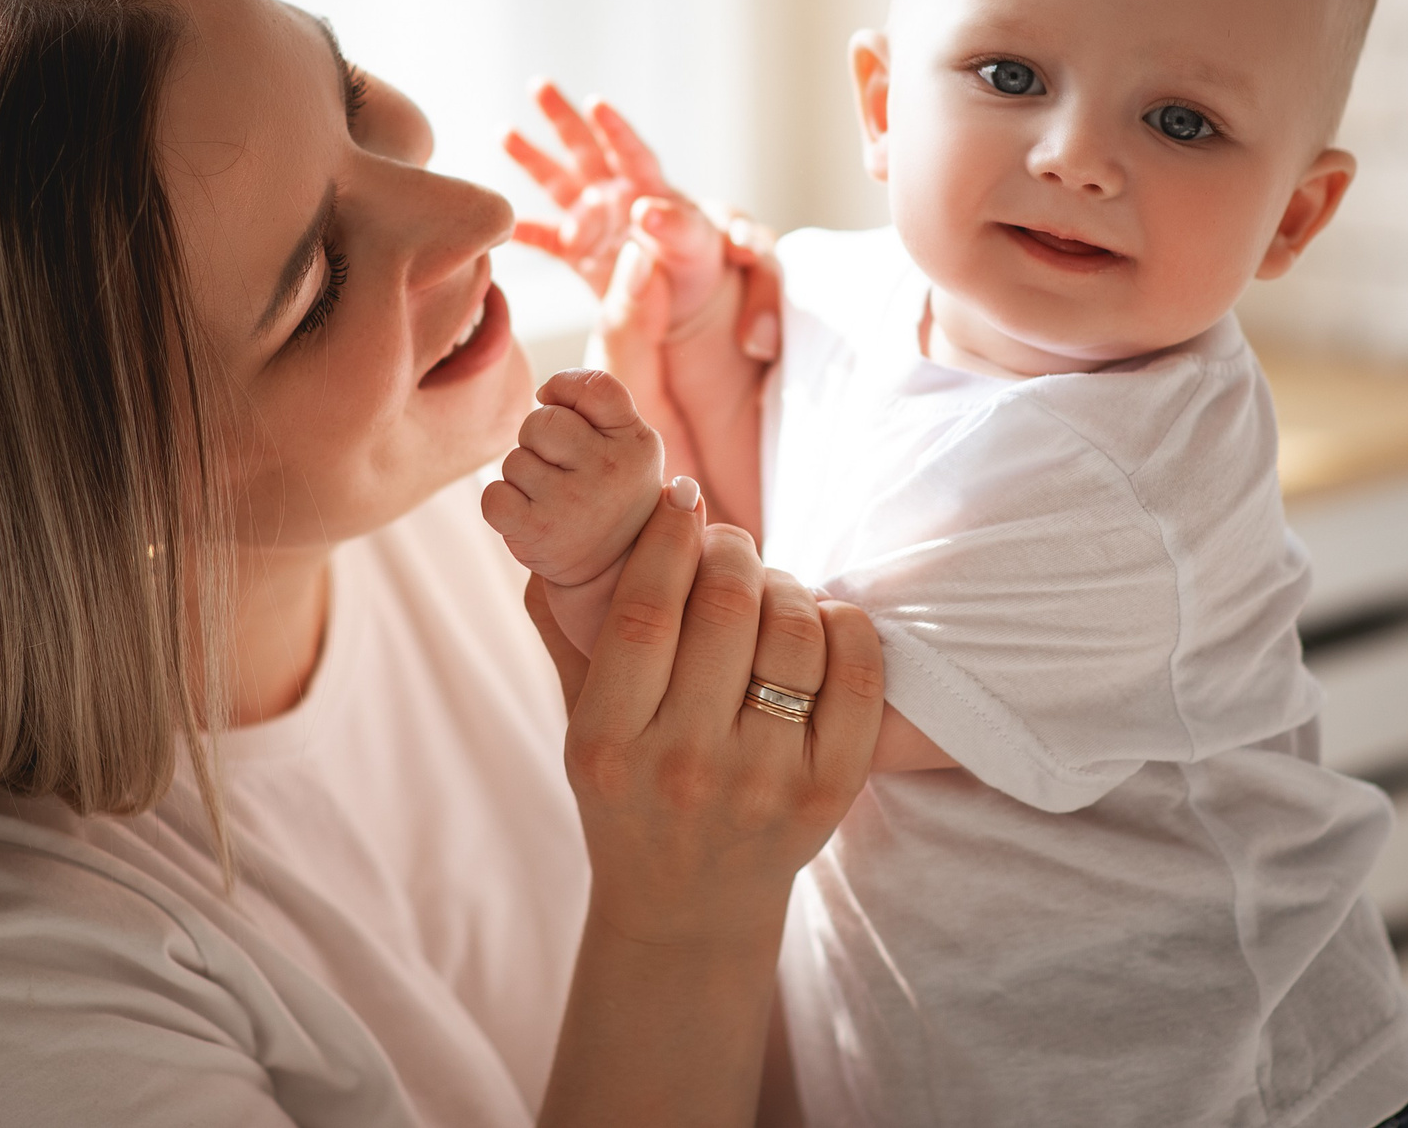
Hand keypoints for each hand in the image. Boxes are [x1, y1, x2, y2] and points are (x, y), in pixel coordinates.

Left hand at [482, 370, 664, 653]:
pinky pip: (492, 495)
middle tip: (563, 473)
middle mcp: (612, 470)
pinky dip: (503, 506)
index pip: (593, 387)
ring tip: (554, 503)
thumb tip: (544, 391)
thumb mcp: (628, 444)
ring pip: (514, 460)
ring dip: (524, 479)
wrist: (615, 575)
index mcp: (639, 442)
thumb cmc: (612, 493)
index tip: (567, 413)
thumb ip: (598, 401)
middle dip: (540, 443)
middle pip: (540, 422)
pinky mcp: (537, 533)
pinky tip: (530, 520)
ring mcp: (573, 503)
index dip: (566, 392)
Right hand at [505, 82, 729, 328]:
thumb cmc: (696, 264)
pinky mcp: (576, 251)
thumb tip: (646, 212)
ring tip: (503, 130)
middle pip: (585, 149)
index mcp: (649, 187)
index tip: (597, 105)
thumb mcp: (697, 245)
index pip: (631, 153)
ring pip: (557, 182)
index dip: (616, 130)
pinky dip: (524, 232)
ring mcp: (592, 219)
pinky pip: (545, 238)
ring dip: (531, 158)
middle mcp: (615, 194)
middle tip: (539, 84)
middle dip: (562, 117)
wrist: (683, 299)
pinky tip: (503, 221)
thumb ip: (676, 229)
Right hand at [527, 485, 881, 1127]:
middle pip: (724, 608)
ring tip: (767, 587)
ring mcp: (764, 781)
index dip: (667, 538)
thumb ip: (567, 633)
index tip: (681, 497)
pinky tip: (818, 621)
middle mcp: (685, 764)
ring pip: (793, 632)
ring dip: (784, 584)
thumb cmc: (628, 797)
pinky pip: (857, 674)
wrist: (688, 909)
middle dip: (731, 549)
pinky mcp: (831, 792)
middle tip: (727, 539)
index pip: (643, 612)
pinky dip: (843, 624)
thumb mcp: (577, 726)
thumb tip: (550, 534)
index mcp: (609, 743)